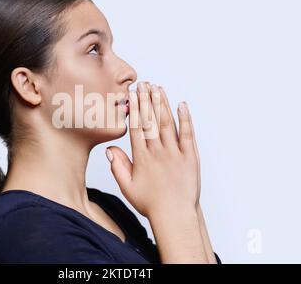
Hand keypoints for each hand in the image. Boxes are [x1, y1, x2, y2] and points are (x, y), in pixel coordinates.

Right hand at [106, 81, 201, 217]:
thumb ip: (117, 166)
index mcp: (142, 158)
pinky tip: (182, 104)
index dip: (135, 108)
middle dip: (147, 100)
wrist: (175, 215)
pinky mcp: (190, 157)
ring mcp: (175, 153)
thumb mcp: (127, 187)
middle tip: (145, 83)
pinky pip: (188, 134)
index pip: (137, 127)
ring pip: (168, 123)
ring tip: (158, 88)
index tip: (133, 94)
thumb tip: (110, 149)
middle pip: (151, 121)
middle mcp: (158, 152)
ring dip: (162, 104)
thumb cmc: (150, 203)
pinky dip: (186, 118)